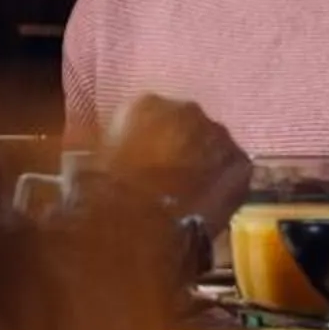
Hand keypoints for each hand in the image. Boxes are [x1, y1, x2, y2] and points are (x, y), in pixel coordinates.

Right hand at [103, 93, 252, 232]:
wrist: (140, 225)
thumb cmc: (105, 195)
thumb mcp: (88, 162)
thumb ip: (101, 145)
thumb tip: (99, 146)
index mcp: (147, 104)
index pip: (150, 114)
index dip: (146, 139)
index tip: (141, 160)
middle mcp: (188, 110)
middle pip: (186, 125)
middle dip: (179, 146)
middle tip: (166, 177)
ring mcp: (219, 135)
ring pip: (213, 146)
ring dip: (204, 162)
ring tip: (190, 193)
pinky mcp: (240, 164)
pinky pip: (233, 171)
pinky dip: (224, 183)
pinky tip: (210, 203)